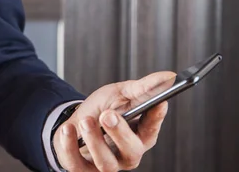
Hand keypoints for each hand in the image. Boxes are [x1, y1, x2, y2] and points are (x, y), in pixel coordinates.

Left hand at [53, 71, 175, 170]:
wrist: (75, 123)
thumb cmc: (101, 110)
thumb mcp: (120, 94)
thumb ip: (143, 87)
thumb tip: (170, 76)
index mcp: (140, 135)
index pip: (151, 129)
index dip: (155, 118)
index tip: (158, 103)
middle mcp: (127, 154)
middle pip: (131, 151)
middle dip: (120, 132)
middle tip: (107, 114)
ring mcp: (107, 165)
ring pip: (106, 163)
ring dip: (94, 140)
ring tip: (86, 120)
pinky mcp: (83, 170)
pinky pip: (77, 164)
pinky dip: (69, 145)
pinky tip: (68, 128)